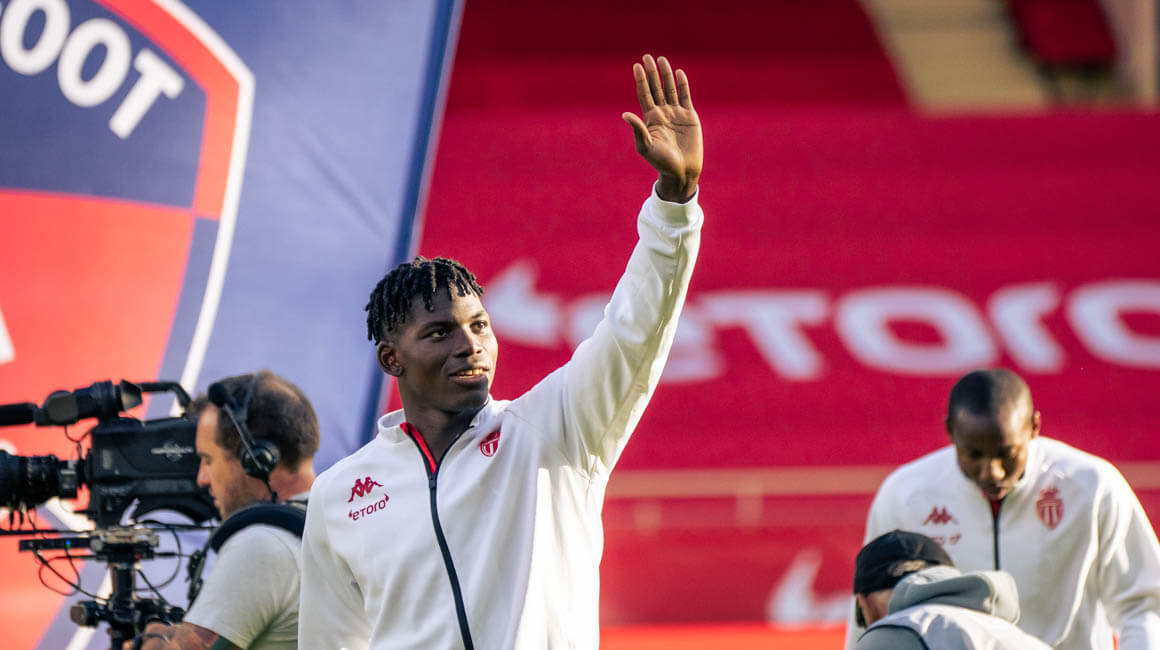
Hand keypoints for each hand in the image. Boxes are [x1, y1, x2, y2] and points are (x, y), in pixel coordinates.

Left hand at [622, 54, 701, 202]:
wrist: (682, 170)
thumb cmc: (661, 162)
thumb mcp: (646, 147)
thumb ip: (638, 130)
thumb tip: (625, 114)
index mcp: (650, 119)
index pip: (644, 94)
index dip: (640, 80)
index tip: (636, 66)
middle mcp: (662, 113)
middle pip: (656, 88)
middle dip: (651, 73)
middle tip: (647, 57)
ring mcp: (676, 113)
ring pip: (670, 89)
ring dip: (666, 75)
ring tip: (661, 59)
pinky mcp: (690, 116)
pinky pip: (685, 96)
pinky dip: (683, 84)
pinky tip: (679, 73)